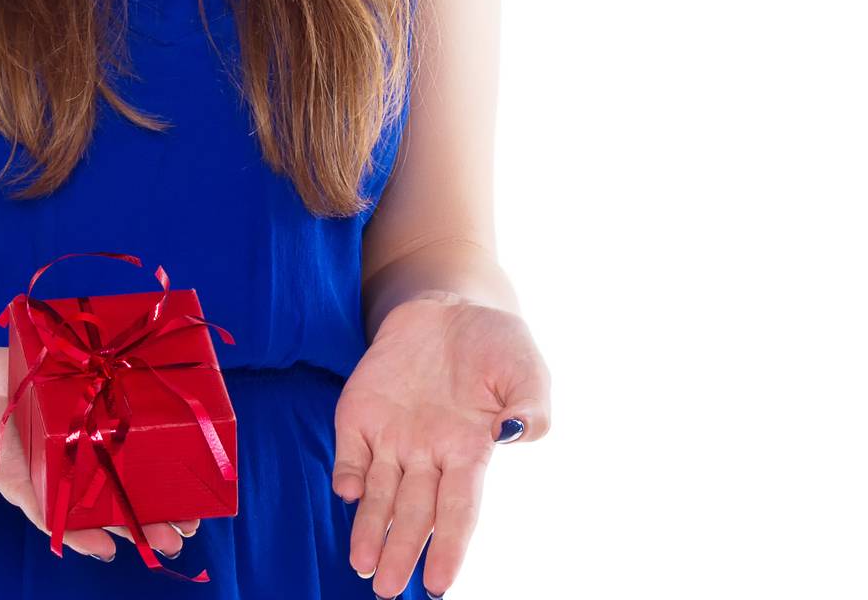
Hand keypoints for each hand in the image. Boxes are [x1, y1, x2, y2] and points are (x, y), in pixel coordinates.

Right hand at [0, 343, 200, 564]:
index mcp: (20, 478)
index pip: (54, 512)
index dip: (81, 531)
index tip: (108, 548)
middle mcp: (51, 457)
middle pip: (99, 495)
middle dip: (137, 518)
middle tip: (177, 535)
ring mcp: (66, 424)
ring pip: (114, 459)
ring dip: (150, 484)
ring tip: (189, 511)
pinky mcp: (73, 387)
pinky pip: (107, 408)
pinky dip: (137, 425)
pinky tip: (172, 438)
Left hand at [331, 292, 550, 597]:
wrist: (449, 306)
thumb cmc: (496, 346)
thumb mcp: (527, 373)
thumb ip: (529, 410)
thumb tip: (512, 433)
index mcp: (469, 452)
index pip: (458, 511)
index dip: (448, 547)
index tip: (439, 584)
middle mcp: (428, 453)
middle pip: (413, 512)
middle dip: (400, 550)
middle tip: (386, 590)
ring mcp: (392, 434)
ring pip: (378, 492)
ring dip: (368, 527)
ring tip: (361, 563)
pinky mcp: (361, 411)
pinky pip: (350, 449)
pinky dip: (347, 472)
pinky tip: (347, 492)